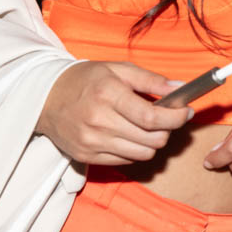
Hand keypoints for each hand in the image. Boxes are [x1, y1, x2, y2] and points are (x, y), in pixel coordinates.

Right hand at [36, 61, 191, 164]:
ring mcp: (92, 142)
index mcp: (108, 94)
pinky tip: (129, 135)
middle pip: (151, 139)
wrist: (45, 98)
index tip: (186, 113)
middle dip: (168, 130)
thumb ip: (151, 80)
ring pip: (143, 154)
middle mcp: (99, 121)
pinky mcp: (87, 156)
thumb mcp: (118, 69)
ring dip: (153, 142)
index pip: (151, 117)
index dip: (176, 118)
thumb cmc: (86, 80)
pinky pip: (126, 161)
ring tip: (148, 128)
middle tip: (167, 119)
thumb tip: (181, 89)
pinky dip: (136, 150)